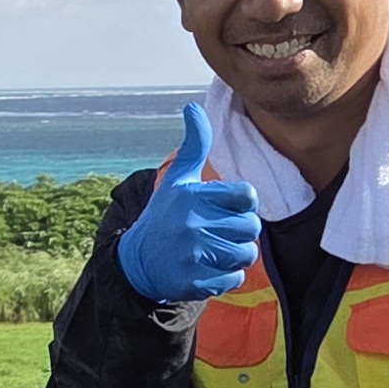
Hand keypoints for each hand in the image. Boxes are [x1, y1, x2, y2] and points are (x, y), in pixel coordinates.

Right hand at [117, 102, 264, 304]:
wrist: (138, 261)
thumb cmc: (165, 216)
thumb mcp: (178, 180)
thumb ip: (194, 146)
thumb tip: (193, 106)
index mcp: (194, 197)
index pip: (247, 196)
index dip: (242, 203)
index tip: (227, 207)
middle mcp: (193, 224)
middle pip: (250, 228)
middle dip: (240, 231)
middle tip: (221, 232)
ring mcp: (193, 254)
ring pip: (245, 254)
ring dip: (235, 255)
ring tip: (216, 250)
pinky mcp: (195, 281)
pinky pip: (233, 279)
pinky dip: (226, 276)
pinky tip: (209, 268)